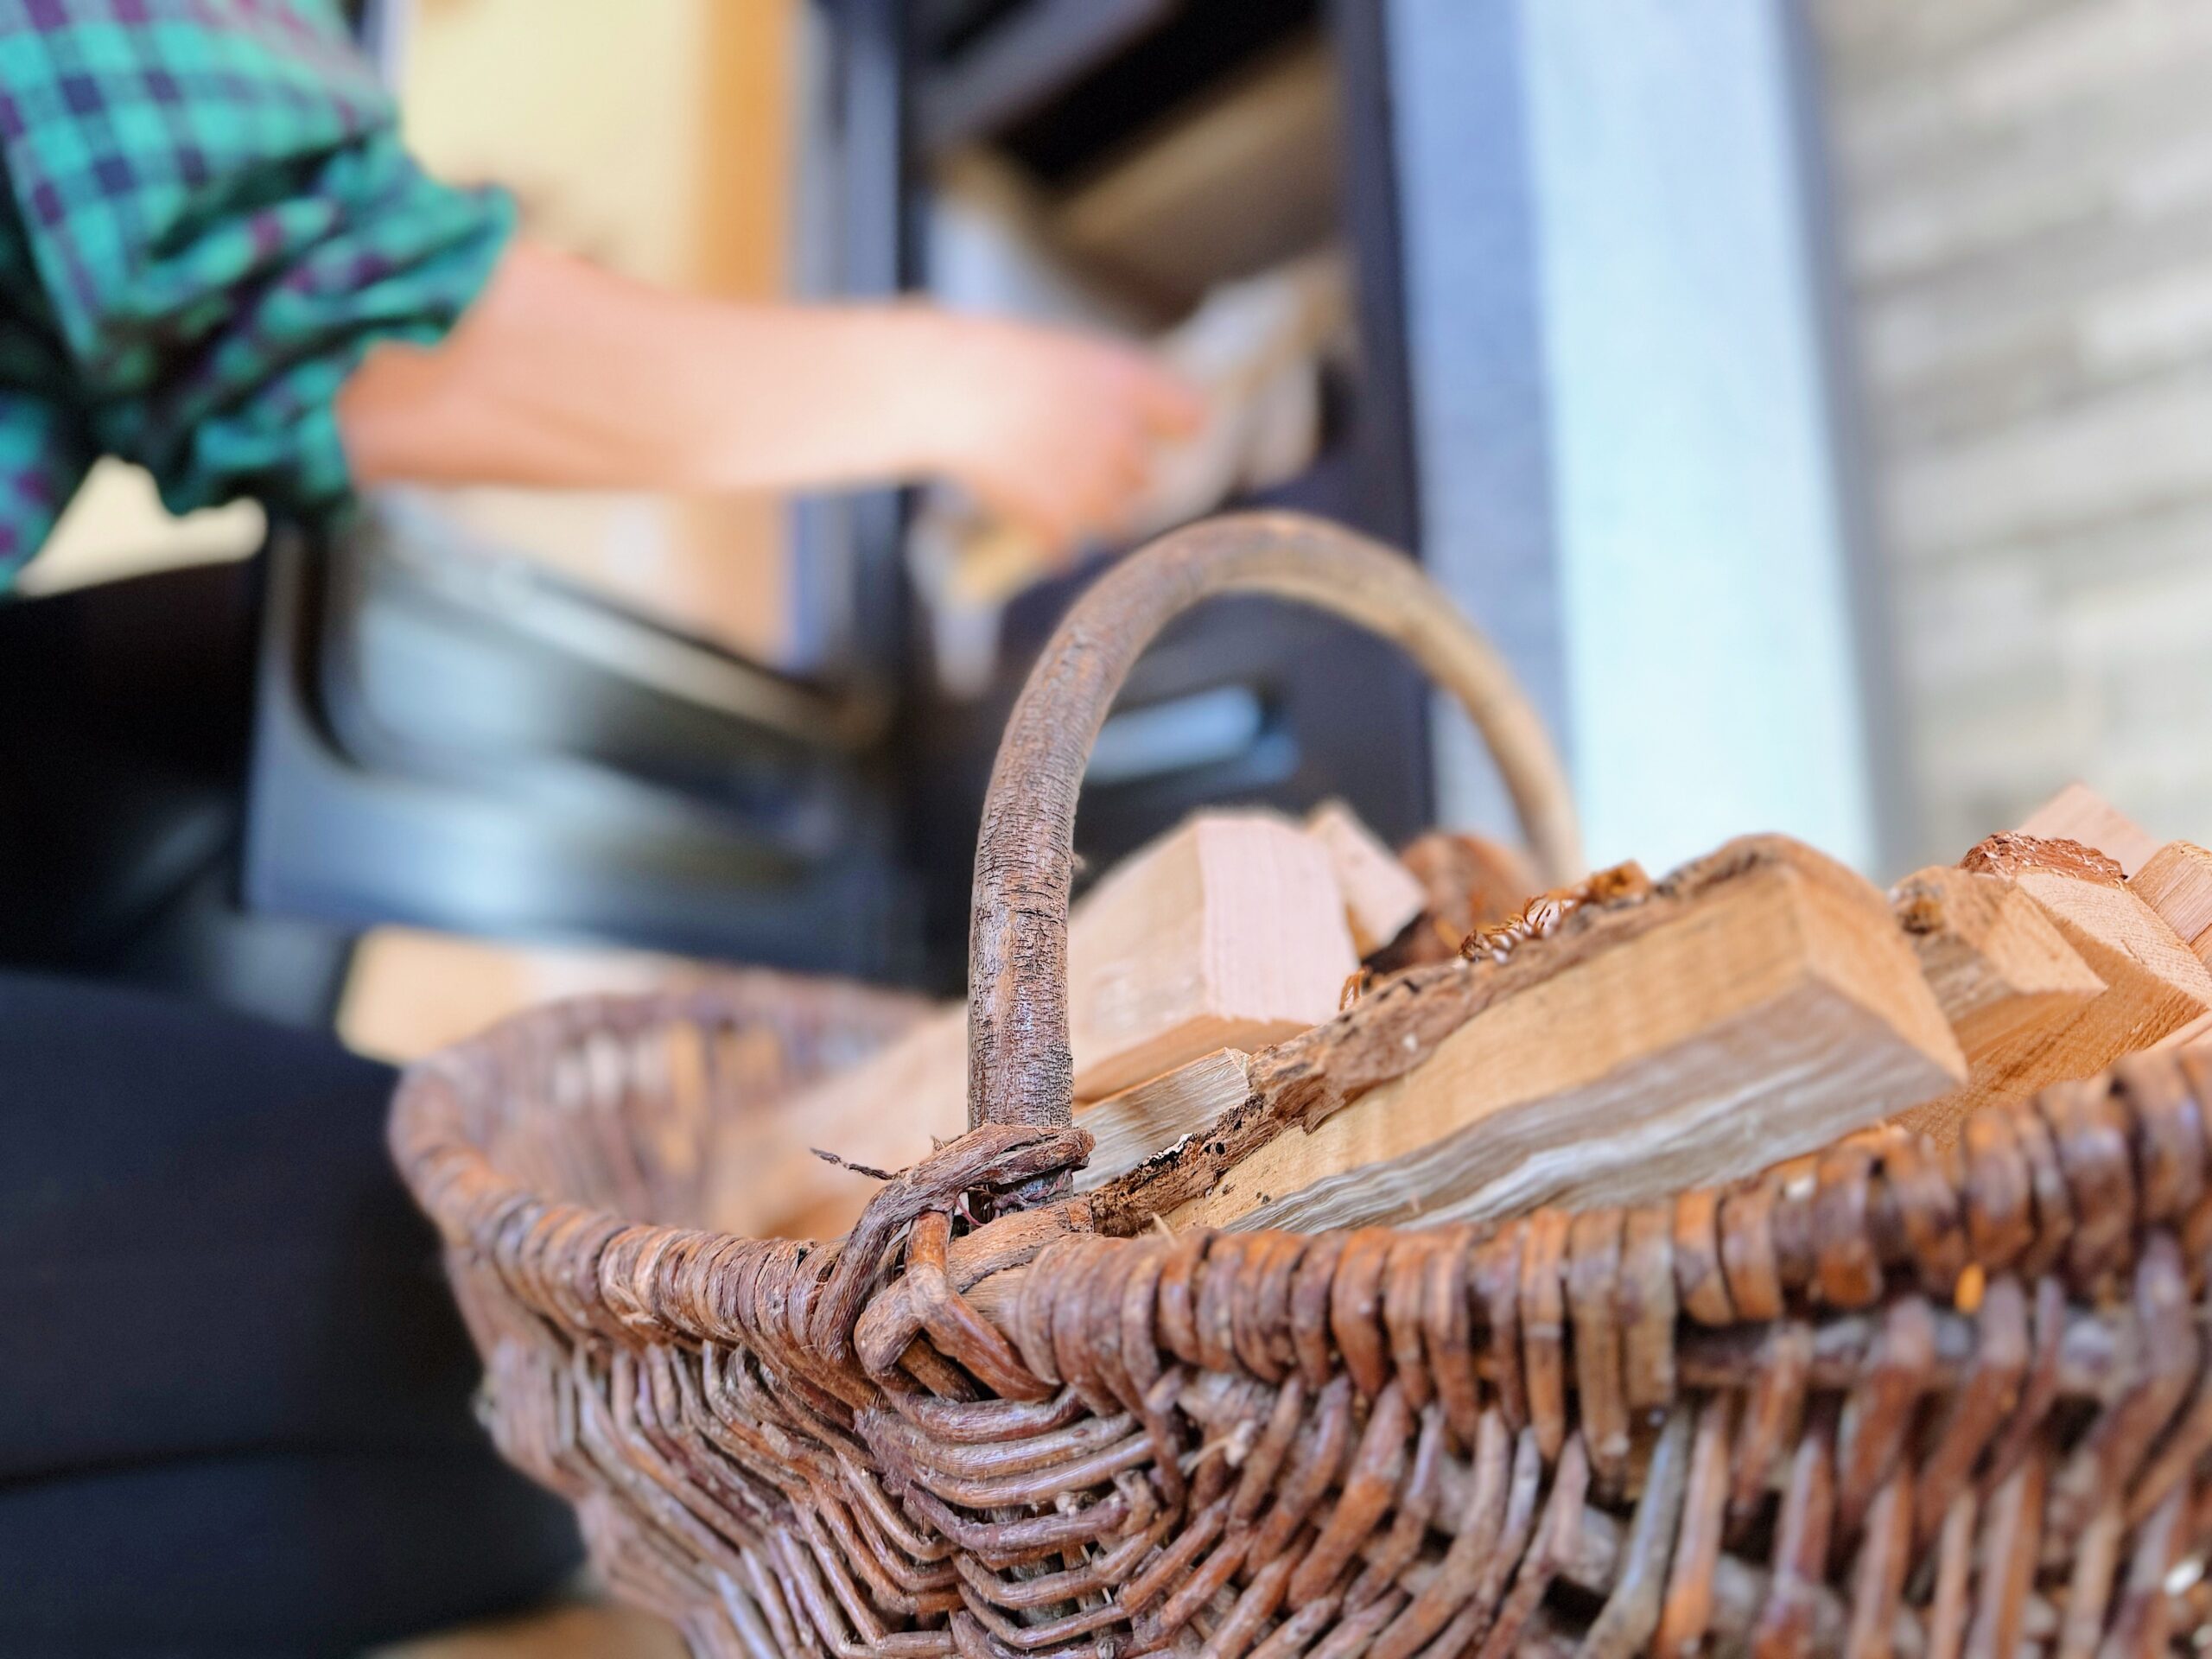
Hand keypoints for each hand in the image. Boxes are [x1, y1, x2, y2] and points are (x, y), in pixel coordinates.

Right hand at [906, 312, 1203, 555]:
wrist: (954, 392)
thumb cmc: (1003, 365)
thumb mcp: (1071, 358)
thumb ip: (1117, 392)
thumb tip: (1137, 428)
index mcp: (1132, 387)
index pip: (1192, 418)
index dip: (1180, 430)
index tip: (1165, 436)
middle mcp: (1125, 438)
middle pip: (1146, 478)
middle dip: (1120, 477)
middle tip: (1080, 466)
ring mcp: (1094, 487)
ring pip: (1117, 520)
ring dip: (1094, 515)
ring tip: (1060, 499)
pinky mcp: (1059, 524)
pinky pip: (1067, 550)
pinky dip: (1054, 546)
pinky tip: (1039, 532)